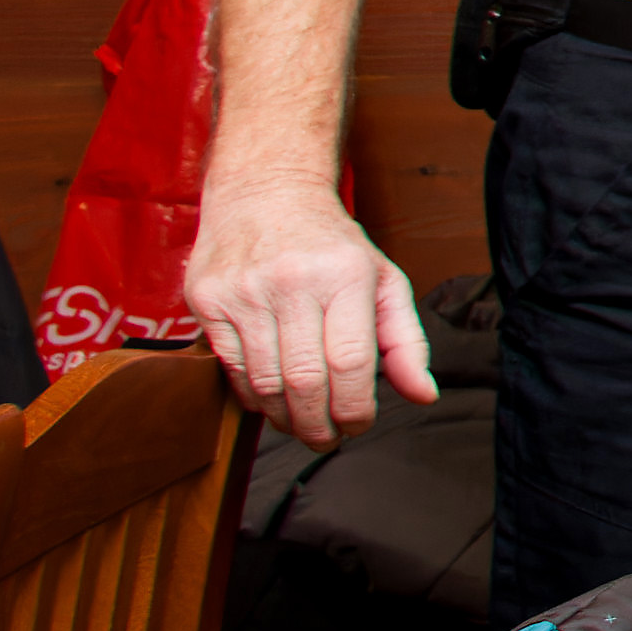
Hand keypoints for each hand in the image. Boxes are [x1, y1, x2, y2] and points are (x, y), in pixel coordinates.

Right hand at [185, 179, 433, 447]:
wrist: (266, 192)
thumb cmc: (333, 246)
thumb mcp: (384, 281)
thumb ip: (407, 340)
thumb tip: (424, 395)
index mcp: (346, 275)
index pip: (350, 362)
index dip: (355, 408)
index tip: (360, 425)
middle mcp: (292, 282)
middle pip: (305, 380)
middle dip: (319, 423)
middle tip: (328, 438)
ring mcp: (243, 291)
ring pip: (264, 381)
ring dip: (285, 417)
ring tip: (302, 425)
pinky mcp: (206, 299)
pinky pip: (230, 367)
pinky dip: (252, 396)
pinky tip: (271, 401)